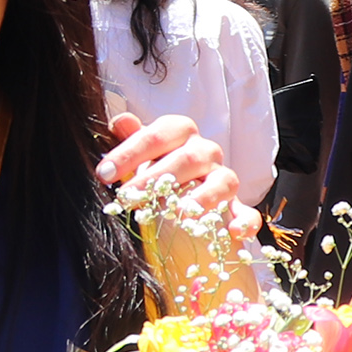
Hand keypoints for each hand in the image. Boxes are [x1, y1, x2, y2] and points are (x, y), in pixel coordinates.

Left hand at [96, 112, 259, 240]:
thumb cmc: (155, 175)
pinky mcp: (237, 209)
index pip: (158, 134)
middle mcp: (205, 153)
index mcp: (180, 135)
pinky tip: (233, 232)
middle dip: (156, 178)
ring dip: (201, 197)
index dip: (129, 152)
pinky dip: (244, 222)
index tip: (103, 174)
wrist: (179, 209)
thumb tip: (120, 120)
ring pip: (223, 180)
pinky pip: (247, 213)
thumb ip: (131, 140)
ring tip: (178, 213)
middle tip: (127, 197)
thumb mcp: (140, 158)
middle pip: (189, 157)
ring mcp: (223, 180)